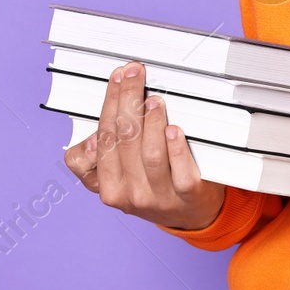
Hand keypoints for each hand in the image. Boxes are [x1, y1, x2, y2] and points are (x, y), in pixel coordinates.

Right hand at [64, 61, 225, 231]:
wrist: (190, 216)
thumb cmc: (153, 186)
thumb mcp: (120, 177)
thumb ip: (103, 153)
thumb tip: (99, 126)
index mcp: (108, 187)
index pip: (101, 139)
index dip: (108, 104)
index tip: (117, 78)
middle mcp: (129, 194)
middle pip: (123, 140)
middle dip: (127, 99)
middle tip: (134, 73)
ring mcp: (159, 197)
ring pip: (150, 154)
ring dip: (152, 122)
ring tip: (155, 100)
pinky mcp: (188, 196)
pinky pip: (180, 171)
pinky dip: (176, 148)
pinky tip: (174, 129)